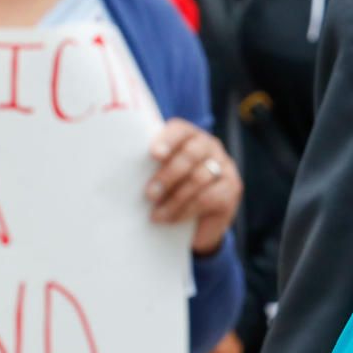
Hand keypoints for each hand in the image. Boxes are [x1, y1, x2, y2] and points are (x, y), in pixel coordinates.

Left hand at [147, 120, 241, 255]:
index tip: (153, 154)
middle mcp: (210, 146)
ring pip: (198, 178)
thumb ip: (150, 165)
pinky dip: (186, 210)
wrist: (196, 222)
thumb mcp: (159, 174)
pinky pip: (208, 197)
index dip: (167, 140)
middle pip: (191, 154)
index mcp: (190, 136)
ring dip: (175, 198)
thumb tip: (120, 165)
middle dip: (168, 175)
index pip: (180, 130)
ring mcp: (225, 166)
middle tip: (150, 194)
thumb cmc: (171, 191)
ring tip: (156, 214)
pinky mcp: (232, 188)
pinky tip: (172, 219)